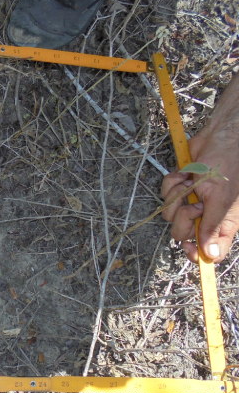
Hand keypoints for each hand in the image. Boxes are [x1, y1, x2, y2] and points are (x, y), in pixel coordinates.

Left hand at [162, 74, 238, 262]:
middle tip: (195, 203)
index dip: (196, 254)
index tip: (188, 247)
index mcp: (222, 223)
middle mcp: (206, 215)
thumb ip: (213, 227)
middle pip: (181, 233)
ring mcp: (191, 200)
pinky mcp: (180, 187)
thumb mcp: (221, 200)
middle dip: (183, 217)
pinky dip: (172, 182)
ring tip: (191, 183)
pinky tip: (185, 173)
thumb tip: (210, 255)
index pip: (209, 252)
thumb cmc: (228, 165)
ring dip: (177, 195)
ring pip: (169, 213)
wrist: (219, 137)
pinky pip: (165, 193)